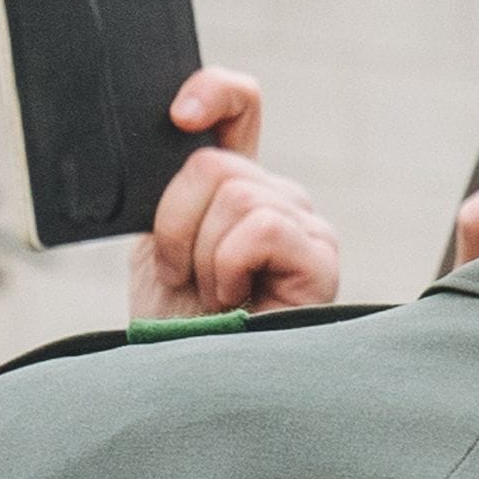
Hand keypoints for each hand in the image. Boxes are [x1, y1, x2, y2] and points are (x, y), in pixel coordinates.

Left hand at [138, 71, 340, 319]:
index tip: (177, 115)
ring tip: (212, 295)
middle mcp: (280, 201)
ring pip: (235, 194)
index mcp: (240, 188)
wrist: (188, 387)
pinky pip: (262, 227)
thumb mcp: (157, 240)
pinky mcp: (321, 261)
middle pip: (217, 164)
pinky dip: (230, 265)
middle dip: (178, 223)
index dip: (214, 91)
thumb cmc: (176, 326)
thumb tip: (172, 129)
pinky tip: (236, 301)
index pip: (240, 106)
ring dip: (201, 254)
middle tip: (183, 274)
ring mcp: (306, 229)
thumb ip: (170, 187)